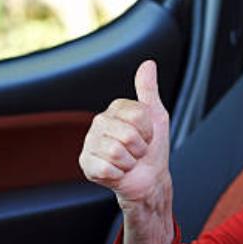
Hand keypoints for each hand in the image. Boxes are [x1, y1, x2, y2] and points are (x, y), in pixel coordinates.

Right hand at [79, 60, 171, 210]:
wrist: (149, 179)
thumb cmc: (152, 149)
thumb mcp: (156, 116)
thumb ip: (148, 90)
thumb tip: (148, 64)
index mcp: (115, 109)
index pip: (137, 115)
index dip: (148, 130)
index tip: (146, 136)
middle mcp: (99, 123)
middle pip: (127, 134)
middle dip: (139, 148)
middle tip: (137, 151)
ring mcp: (90, 143)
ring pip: (116, 152)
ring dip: (129, 162)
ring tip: (128, 161)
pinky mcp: (86, 163)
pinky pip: (105, 168)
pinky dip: (118, 174)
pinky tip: (117, 172)